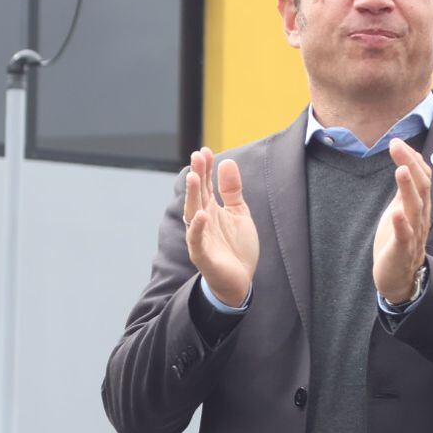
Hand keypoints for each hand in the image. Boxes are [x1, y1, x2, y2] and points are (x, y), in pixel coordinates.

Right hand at [183, 148, 258, 307]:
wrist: (240, 281)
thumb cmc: (236, 247)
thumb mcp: (239, 213)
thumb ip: (231, 190)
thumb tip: (227, 162)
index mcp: (210, 210)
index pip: (206, 185)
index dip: (205, 168)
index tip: (206, 150)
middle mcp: (202, 221)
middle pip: (198, 195)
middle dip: (198, 175)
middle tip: (197, 156)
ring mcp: (201, 238)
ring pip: (193, 214)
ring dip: (193, 196)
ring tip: (195, 177)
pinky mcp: (203, 256)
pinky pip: (197, 241)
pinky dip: (197, 229)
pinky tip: (202, 215)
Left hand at [373, 138, 431, 302]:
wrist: (399, 276)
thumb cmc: (399, 239)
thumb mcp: (402, 209)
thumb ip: (406, 189)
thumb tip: (406, 162)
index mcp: (419, 206)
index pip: (422, 177)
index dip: (412, 159)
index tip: (397, 141)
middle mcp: (420, 216)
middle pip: (421, 187)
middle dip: (409, 165)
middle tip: (396, 145)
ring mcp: (413, 233)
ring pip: (415, 208)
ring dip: (408, 189)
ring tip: (400, 170)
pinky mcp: (402, 250)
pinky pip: (405, 236)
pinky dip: (402, 224)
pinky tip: (396, 213)